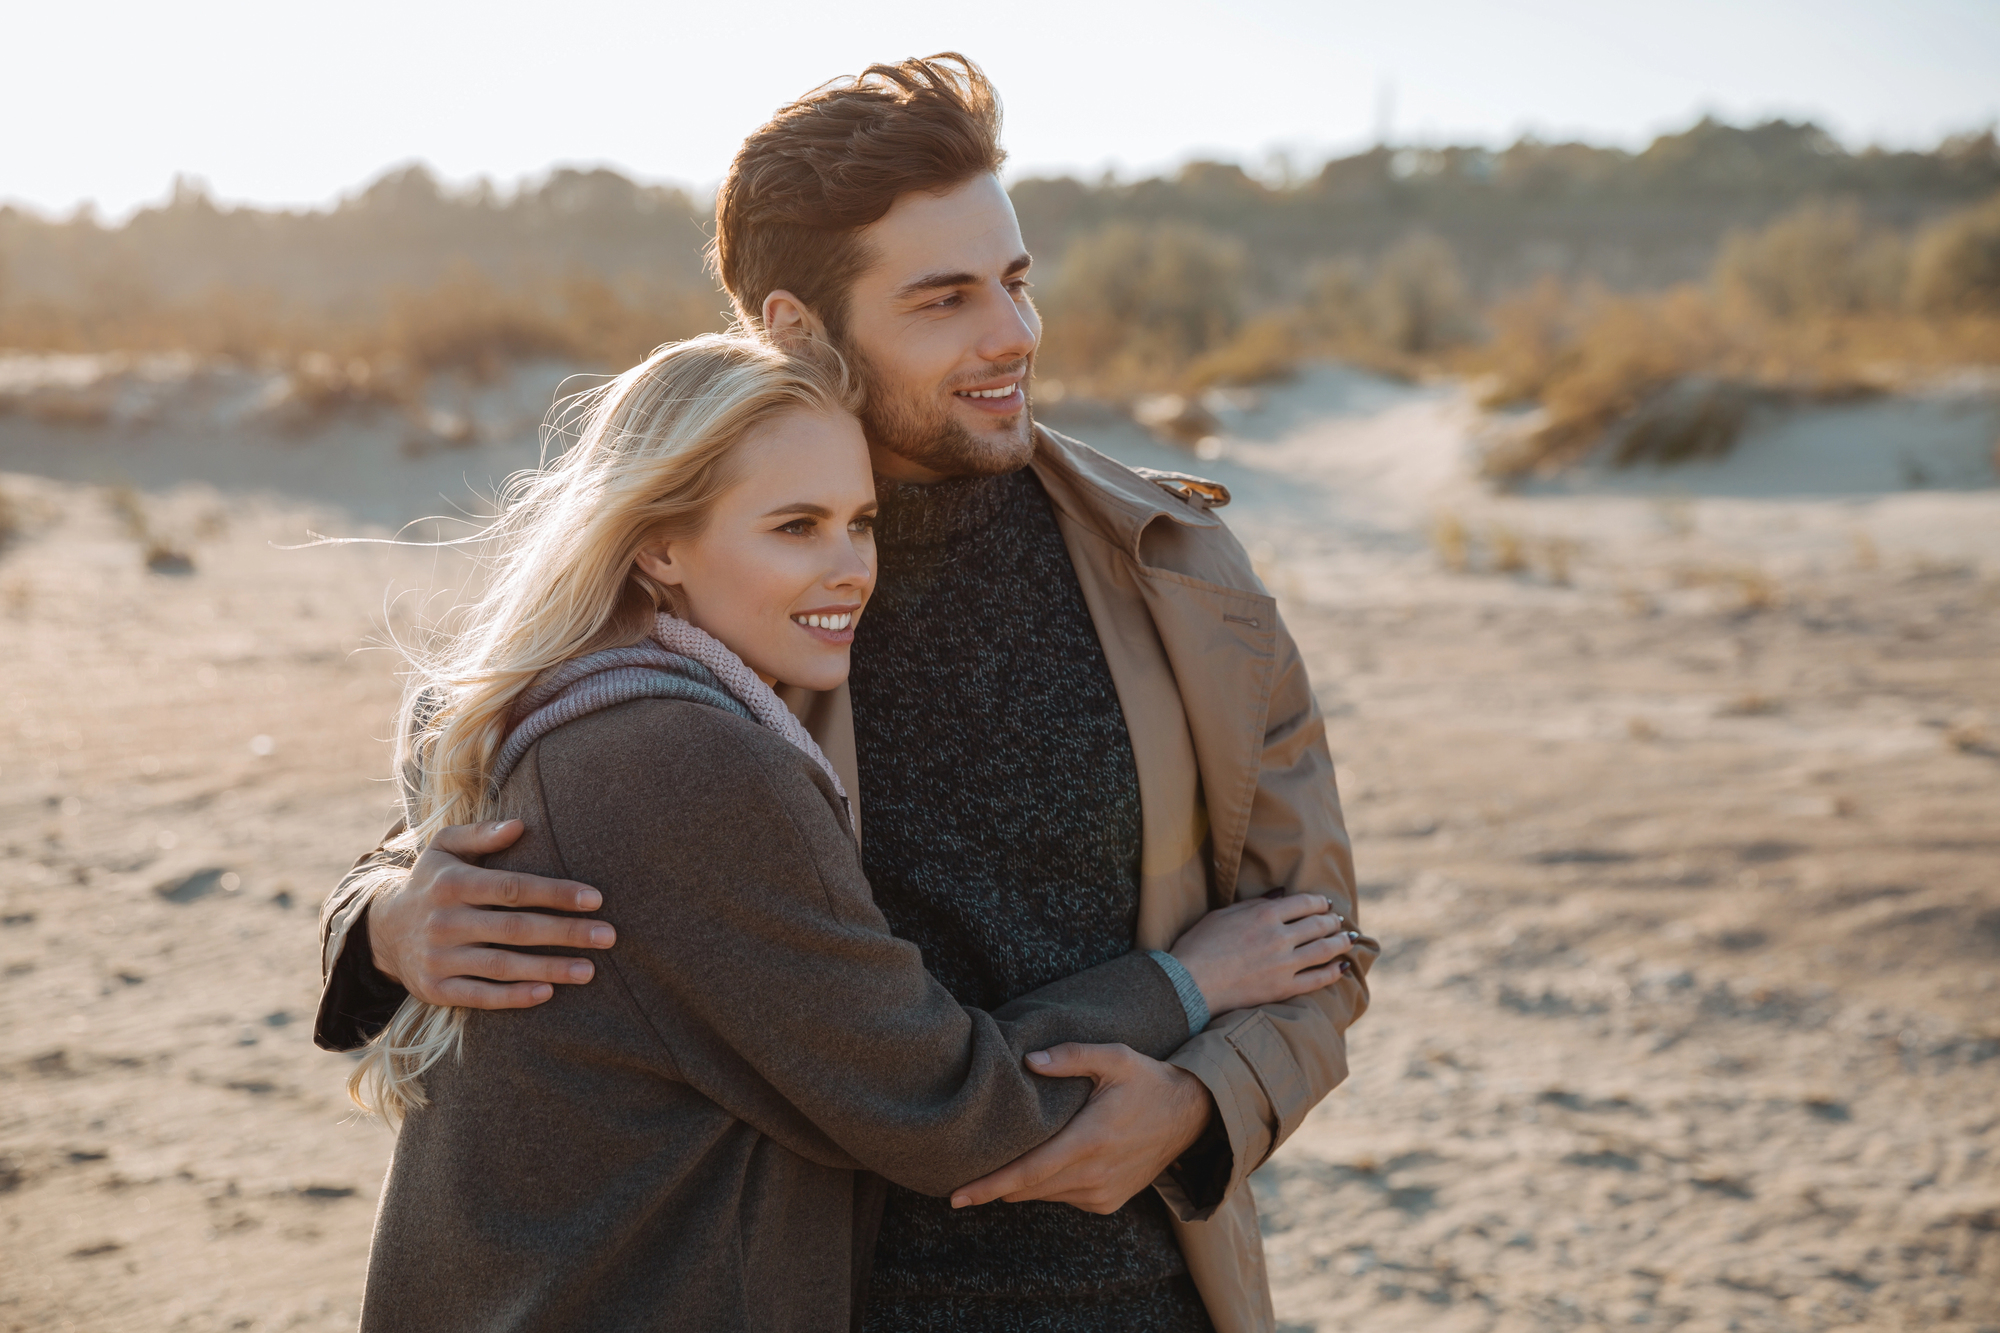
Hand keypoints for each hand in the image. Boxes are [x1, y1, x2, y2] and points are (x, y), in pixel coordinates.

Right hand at [369, 819, 613, 1008]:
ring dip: (550, 968)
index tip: (595, 899)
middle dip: (566, 932)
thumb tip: (520, 825)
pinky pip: (480, 995)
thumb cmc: (431, 883)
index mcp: (452, 884)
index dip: (555, 893)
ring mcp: (439, 958)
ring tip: (590, 969)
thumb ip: (481, 834)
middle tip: (608, 936)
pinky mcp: (436, 989)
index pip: (513, 889)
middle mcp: (445, 922)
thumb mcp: (444, 848)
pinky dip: (514, 997)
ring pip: (502, 966)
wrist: (382, 931)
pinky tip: (547, 993)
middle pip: (516, 929)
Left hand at [949, 1043, 1213, 1214]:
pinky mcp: (1108, 1202)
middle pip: (1029, 1189)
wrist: (1190, 1115)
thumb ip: (1070, 1056)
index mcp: (1090, 1140)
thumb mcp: (1114, 1056)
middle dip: (994, 1187)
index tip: (957, 1196)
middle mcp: (1095, 1174)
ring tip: (998, 1168)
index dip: (989, 1186)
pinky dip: (1047, 1186)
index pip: (1028, 1172)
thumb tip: (1028, 1061)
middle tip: (960, 1180)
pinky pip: (1064, 1198)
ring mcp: (1103, 1193)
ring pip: (1044, 1195)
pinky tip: (1044, 1164)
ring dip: (1021, 1185)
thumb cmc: (1147, 1080)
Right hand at [1170, 892, 1355, 1014]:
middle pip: (1319, 925)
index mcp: (1265, 915)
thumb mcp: (1224, 914)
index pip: (1305, 903)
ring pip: (1325, 950)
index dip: (1320, 902)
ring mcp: (1284, 965)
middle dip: (1333, 921)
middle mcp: (1280, 937)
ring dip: (1341, 943)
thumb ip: (1256, 903)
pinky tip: (1342, 968)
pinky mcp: (1283, 989)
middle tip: (1339, 921)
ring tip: (1348, 940)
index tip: (1325, 904)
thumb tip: (1281, 894)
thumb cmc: (1199, 944)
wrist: (1189, 983)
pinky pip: (1318, 979)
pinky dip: (1334, 972)